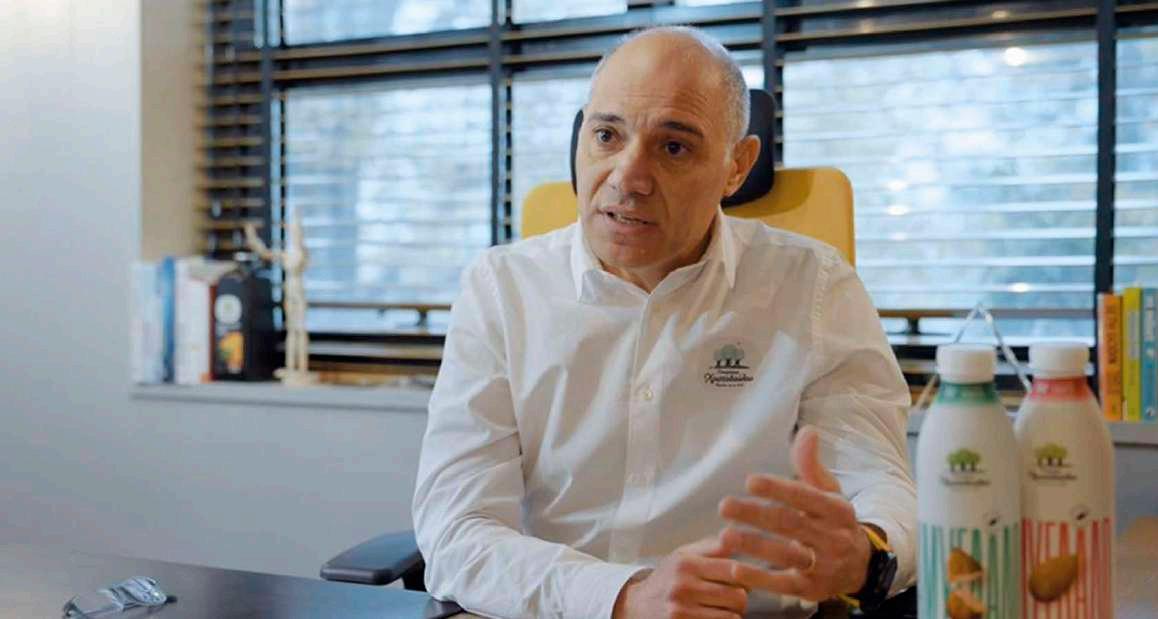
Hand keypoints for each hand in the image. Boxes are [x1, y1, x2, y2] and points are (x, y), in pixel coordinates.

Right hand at [612, 536, 747, 618]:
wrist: (637, 605)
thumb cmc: (668, 578)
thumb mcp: (683, 555)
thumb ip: (711, 546)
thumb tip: (735, 534)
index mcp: (687, 564)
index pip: (733, 569)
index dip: (747, 575)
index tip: (743, 578)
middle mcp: (683, 586)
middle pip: (738, 596)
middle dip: (741, 597)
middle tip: (733, 596)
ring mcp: (682, 610)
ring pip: (732, 616)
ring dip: (733, 613)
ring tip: (721, 608)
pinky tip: (712, 616)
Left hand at [717, 425, 870, 601]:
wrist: (860, 566)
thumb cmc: (833, 521)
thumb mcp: (828, 493)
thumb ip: (811, 465)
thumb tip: (807, 431)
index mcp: (837, 510)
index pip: (806, 497)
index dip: (779, 489)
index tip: (750, 481)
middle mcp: (833, 538)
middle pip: (790, 525)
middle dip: (756, 515)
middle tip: (725, 506)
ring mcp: (823, 566)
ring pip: (785, 555)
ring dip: (754, 546)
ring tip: (724, 536)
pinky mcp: (811, 589)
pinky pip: (783, 584)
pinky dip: (759, 578)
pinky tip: (735, 569)